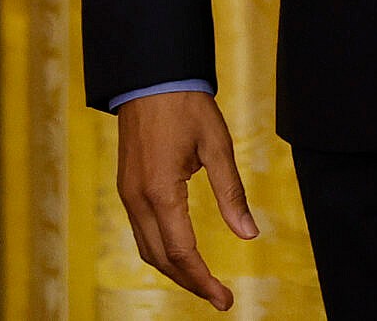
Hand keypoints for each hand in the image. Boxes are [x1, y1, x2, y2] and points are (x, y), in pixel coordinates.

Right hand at [116, 91, 257, 310]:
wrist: (149, 76)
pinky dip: (160, 250)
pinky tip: (180, 253)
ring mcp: (128, 193)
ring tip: (202, 281)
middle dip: (190, 282)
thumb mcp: (217, 145)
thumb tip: (249, 234)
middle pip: (161, 258)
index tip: (226, 300)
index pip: (182, 253)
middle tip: (219, 297)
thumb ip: (231, 193)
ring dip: (173, 270)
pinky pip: (140, 231)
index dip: (204, 281)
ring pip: (147, 248)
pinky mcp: (127, 186)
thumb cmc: (186, 106)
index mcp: (161, 192)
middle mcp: (138, 198)